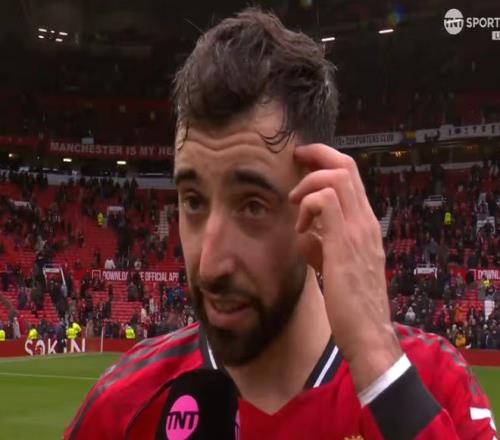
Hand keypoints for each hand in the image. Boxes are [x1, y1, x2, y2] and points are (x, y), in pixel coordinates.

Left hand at [289, 144, 401, 391]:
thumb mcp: (337, 266)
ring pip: (336, 177)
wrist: (368, 331)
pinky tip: (301, 228)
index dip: (326, 161)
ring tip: (295, 203)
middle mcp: (366, 220)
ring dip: (308, 183)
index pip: (351, 176)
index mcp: (365, 224)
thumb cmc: (352, 301)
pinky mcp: (344, 243)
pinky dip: (306, 206)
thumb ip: (323, 245)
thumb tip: (305, 235)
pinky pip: (324, 202)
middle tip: (295, 159)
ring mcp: (358, 230)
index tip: (303, 162)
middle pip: (346, 166)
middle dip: (316, 154)